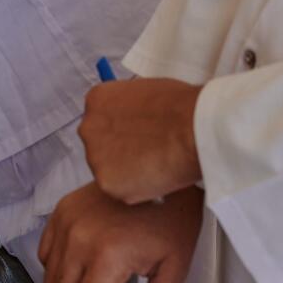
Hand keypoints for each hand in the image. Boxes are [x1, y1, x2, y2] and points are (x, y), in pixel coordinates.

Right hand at [39, 185, 203, 282]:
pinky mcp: (59, 213)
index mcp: (108, 256)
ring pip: (49, 282)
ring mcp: (64, 224)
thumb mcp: (173, 267)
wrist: (160, 166)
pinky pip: (46, 256)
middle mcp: (78, 240)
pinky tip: (82, 273)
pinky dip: (58, 273)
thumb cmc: (173, 216)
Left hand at [77, 77, 202, 203]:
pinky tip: (157, 178)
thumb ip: (131, 108)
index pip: (100, 119)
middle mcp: (89, 127)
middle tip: (146, 155)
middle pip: (100, 146)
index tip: (137, 137)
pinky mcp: (106, 182)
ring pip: (109, 171)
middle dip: (120, 153)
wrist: (193, 129)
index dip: (122, 131)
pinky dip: (137, 189)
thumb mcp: (145, 92)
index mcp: (97, 100)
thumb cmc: (181, 107)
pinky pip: (121, 190)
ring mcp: (95, 156)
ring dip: (128, 172)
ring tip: (157, 165)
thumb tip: (137, 119)